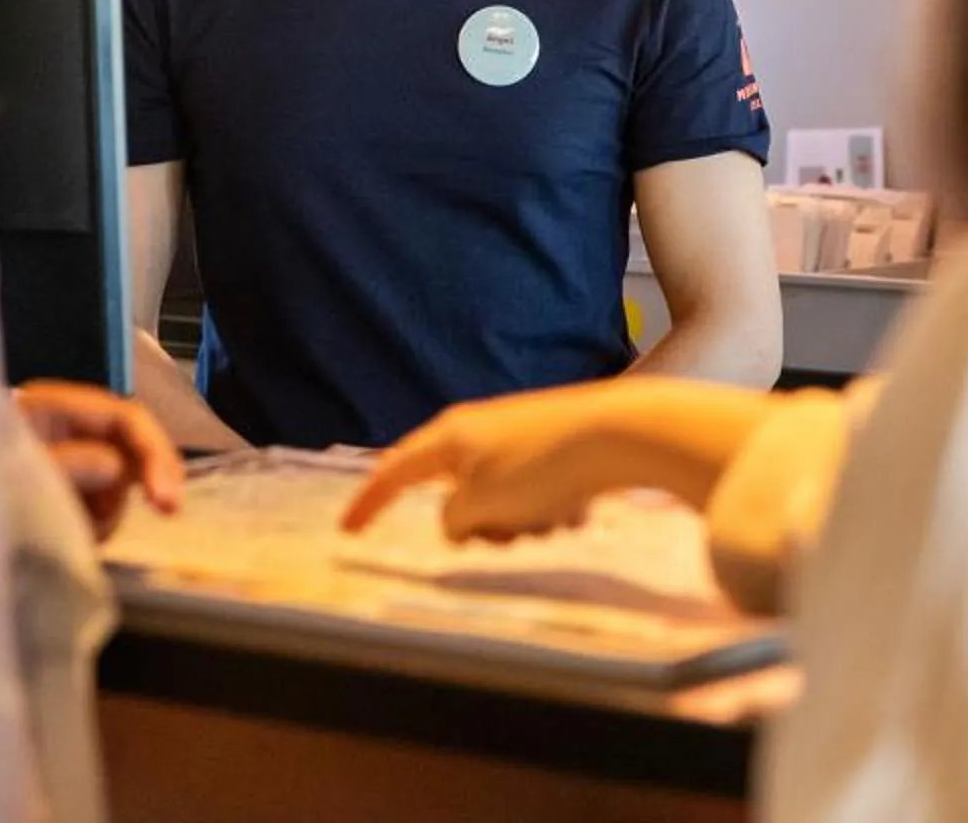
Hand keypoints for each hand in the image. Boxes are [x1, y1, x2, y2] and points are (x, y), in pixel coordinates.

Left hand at [17, 381, 184, 539]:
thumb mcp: (16, 473)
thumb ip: (67, 464)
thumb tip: (115, 468)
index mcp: (52, 408)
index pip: (124, 417)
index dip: (154, 452)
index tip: (167, 499)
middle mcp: (66, 426)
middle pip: (132, 444)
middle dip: (141, 482)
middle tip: (160, 514)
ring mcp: (69, 458)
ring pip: (121, 481)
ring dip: (111, 510)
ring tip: (78, 530)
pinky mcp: (68, 490)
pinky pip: (105, 504)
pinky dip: (98, 523)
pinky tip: (75, 533)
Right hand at [336, 379, 755, 544]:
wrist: (619, 434)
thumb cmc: (540, 469)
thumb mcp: (480, 505)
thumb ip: (453, 520)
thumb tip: (458, 522)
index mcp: (449, 436)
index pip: (394, 471)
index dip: (368, 502)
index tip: (348, 530)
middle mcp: (479, 430)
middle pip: (456, 494)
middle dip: (478, 526)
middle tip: (505, 536)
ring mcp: (520, 437)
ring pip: (500, 502)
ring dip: (520, 524)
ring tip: (552, 521)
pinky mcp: (556, 448)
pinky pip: (537, 497)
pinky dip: (550, 512)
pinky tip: (578, 510)